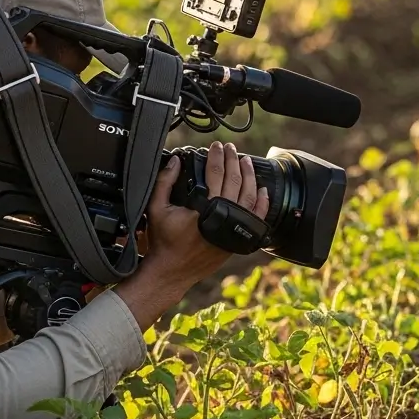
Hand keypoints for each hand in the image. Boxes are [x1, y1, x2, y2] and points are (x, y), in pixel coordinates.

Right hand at [141, 141, 269, 284]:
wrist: (172, 271)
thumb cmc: (163, 241)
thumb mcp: (156, 208)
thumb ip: (164, 182)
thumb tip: (174, 162)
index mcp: (203, 206)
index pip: (215, 173)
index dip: (217, 156)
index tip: (217, 146)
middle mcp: (222, 215)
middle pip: (234, 180)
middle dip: (233, 160)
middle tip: (230, 148)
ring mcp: (233, 227)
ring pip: (248, 195)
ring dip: (249, 175)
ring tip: (246, 161)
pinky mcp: (237, 238)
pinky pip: (256, 217)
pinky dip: (262, 203)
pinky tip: (262, 190)